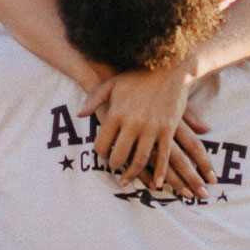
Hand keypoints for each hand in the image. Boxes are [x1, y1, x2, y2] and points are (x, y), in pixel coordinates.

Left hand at [81, 64, 214, 196]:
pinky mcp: (168, 128)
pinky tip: (156, 183)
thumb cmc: (138, 75)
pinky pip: (163, 155)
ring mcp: (151, 127)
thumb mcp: (112, 83)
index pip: (102, 143)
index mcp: (116, 113)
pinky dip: (160, 172)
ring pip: (140, 159)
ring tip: (129, 181)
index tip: (103, 155)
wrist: (169, 66)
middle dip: (116, 166)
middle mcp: (132, 123)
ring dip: (134, 174)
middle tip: (116, 170)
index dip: (100, 153)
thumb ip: (94, 99)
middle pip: (119, 156)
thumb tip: (79, 115)